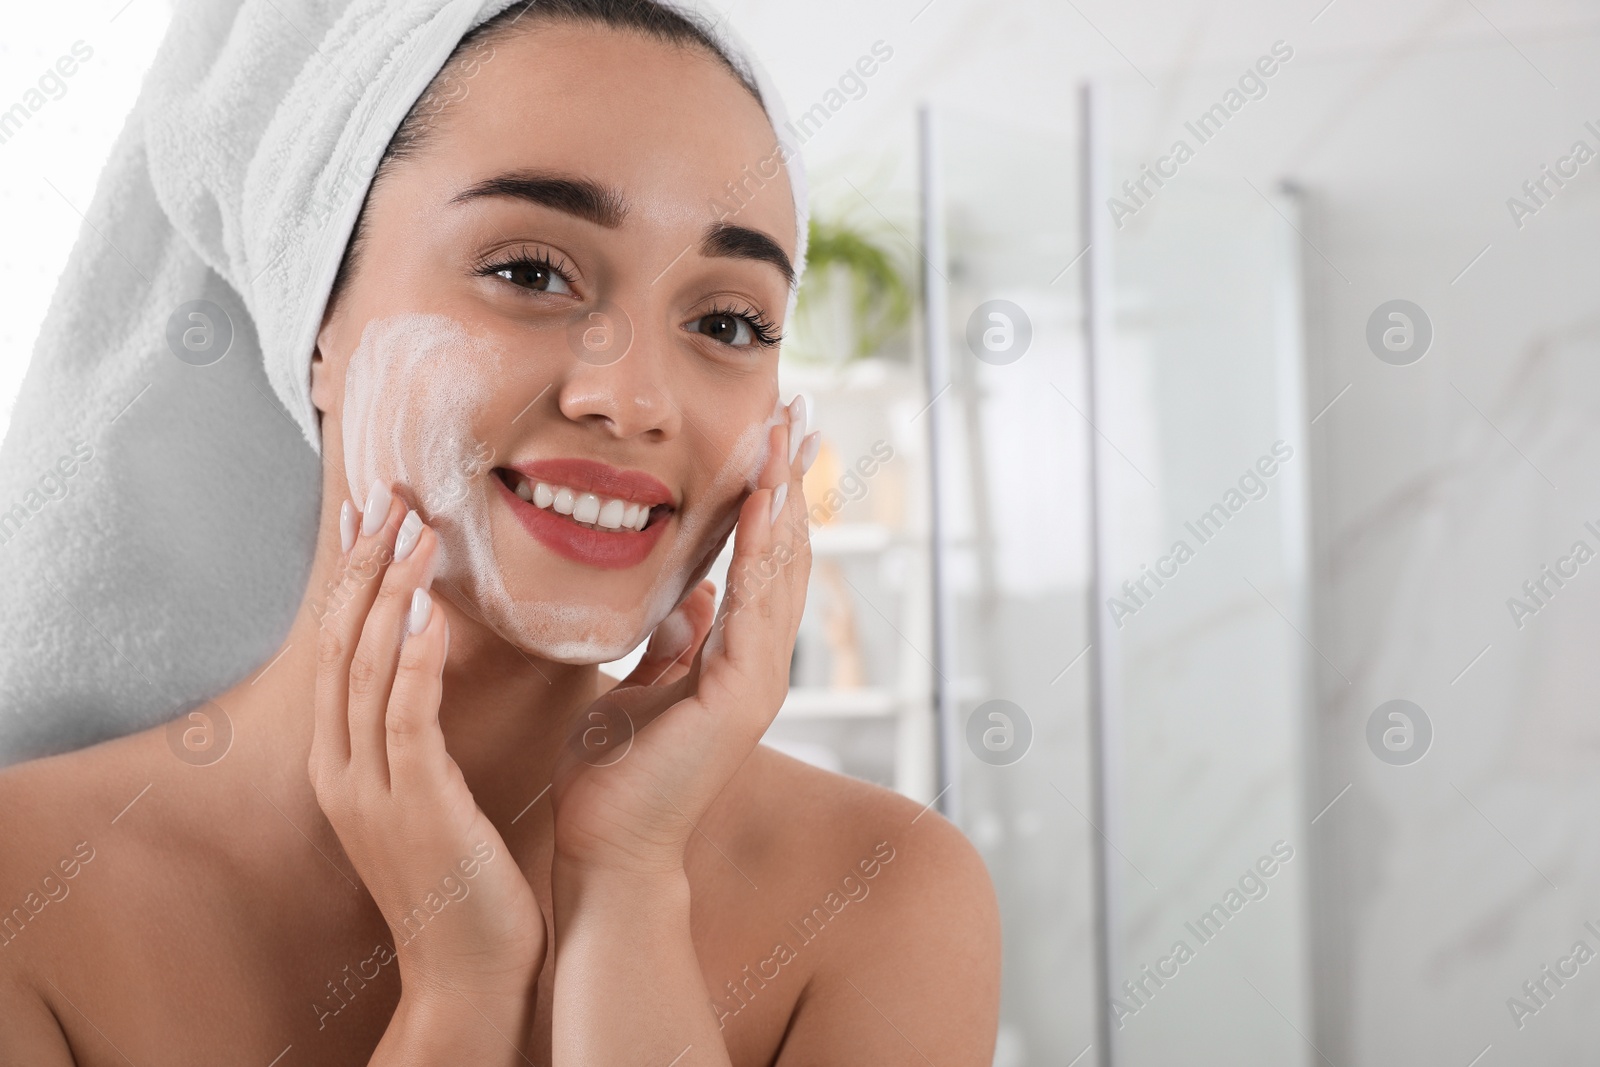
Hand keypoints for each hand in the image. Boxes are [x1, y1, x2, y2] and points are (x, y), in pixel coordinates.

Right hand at [307, 483, 545, 1008]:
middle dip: (365, 568)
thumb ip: (423, 733)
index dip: (353, 579)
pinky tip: (432, 609)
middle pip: (344, 646)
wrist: (469, 971)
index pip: (341, 651)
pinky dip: (415, 658)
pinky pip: (407, 718)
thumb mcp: (432, 794)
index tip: (370, 516)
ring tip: (414, 531)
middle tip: (392, 499)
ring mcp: (371, 790)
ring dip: (391, 593)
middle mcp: (344, 770)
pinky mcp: (414, 806)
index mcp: (346, 763)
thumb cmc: (465, 878)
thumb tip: (439, 667)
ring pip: (368, 670)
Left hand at [549, 412, 817, 877]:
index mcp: (734, 661)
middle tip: (798, 411)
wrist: (605, 851)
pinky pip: (756, 607)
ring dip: (785, 498)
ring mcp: (757, 682)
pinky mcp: (740, 697)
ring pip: (781, 571)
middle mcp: (759, 666)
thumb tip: (693, 595)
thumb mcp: (639, 687)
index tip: (769, 439)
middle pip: (786, 554)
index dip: (767, 499)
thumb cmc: (612, 778)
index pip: (760, 562)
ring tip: (790, 434)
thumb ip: (671, 642)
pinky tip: (764, 499)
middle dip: (789, 480)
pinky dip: (762, 549)